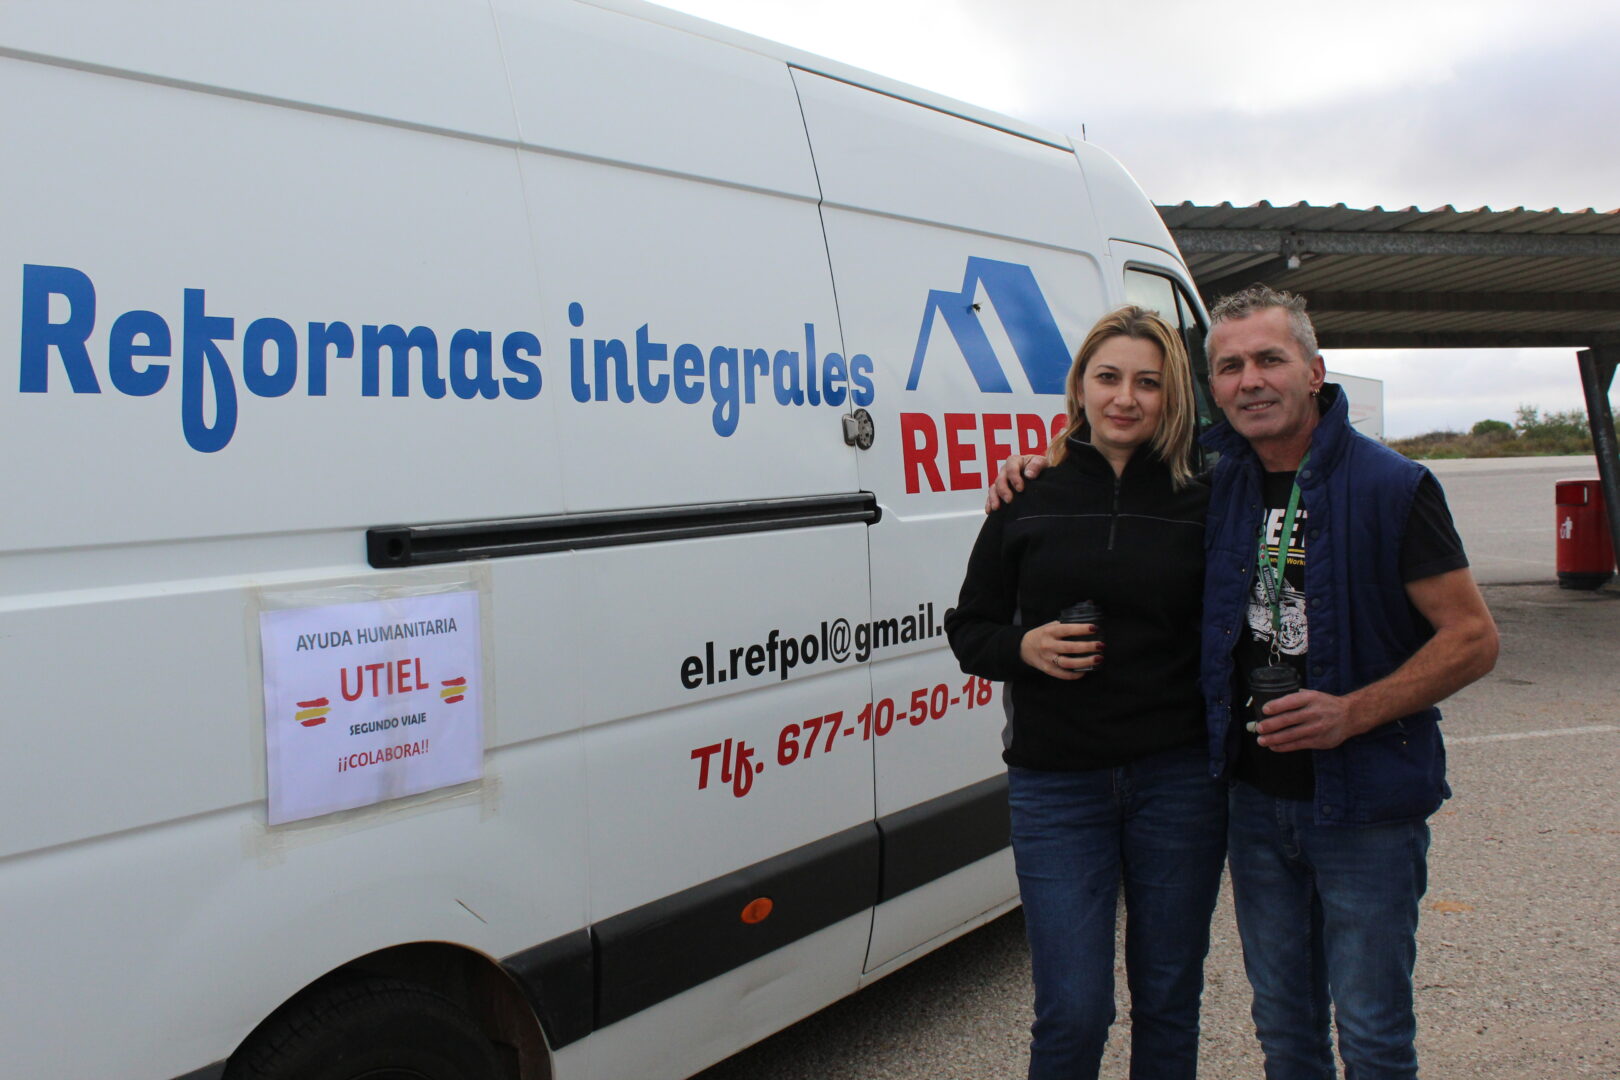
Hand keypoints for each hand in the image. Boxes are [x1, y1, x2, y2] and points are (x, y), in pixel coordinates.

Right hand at [985, 454, 1048, 512]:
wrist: (1041, 476)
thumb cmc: (1041, 468)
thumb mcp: (1042, 462)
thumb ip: (1036, 465)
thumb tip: (1028, 474)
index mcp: (1015, 461)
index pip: (1011, 467)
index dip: (1014, 478)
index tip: (1020, 489)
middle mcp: (1006, 470)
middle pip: (1000, 479)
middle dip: (1003, 490)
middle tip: (1009, 500)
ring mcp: (1001, 481)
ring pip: (994, 488)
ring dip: (994, 498)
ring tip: (997, 507)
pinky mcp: (999, 491)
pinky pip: (991, 496)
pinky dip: (989, 503)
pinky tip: (990, 510)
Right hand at [1019, 621, 1102, 679]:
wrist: (1024, 648)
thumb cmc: (1043, 634)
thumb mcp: (1052, 625)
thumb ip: (1068, 620)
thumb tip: (1089, 605)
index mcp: (1050, 631)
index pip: (1067, 629)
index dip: (1081, 629)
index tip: (1095, 628)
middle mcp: (1048, 645)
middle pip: (1070, 648)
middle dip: (1087, 647)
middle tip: (1101, 645)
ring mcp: (1047, 658)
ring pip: (1068, 663)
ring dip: (1085, 662)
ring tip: (1098, 659)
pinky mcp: (1047, 669)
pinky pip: (1062, 674)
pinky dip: (1074, 674)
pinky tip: (1085, 671)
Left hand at [1249, 690, 1368, 750]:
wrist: (1350, 716)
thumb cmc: (1326, 704)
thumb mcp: (1313, 695)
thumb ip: (1296, 698)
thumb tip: (1272, 704)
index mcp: (1311, 698)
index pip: (1291, 701)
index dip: (1276, 706)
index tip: (1264, 710)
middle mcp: (1314, 712)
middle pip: (1288, 719)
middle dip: (1271, 725)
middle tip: (1259, 728)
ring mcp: (1316, 728)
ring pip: (1291, 735)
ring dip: (1274, 739)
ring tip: (1262, 740)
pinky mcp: (1318, 741)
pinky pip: (1297, 745)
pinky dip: (1283, 746)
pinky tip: (1274, 746)